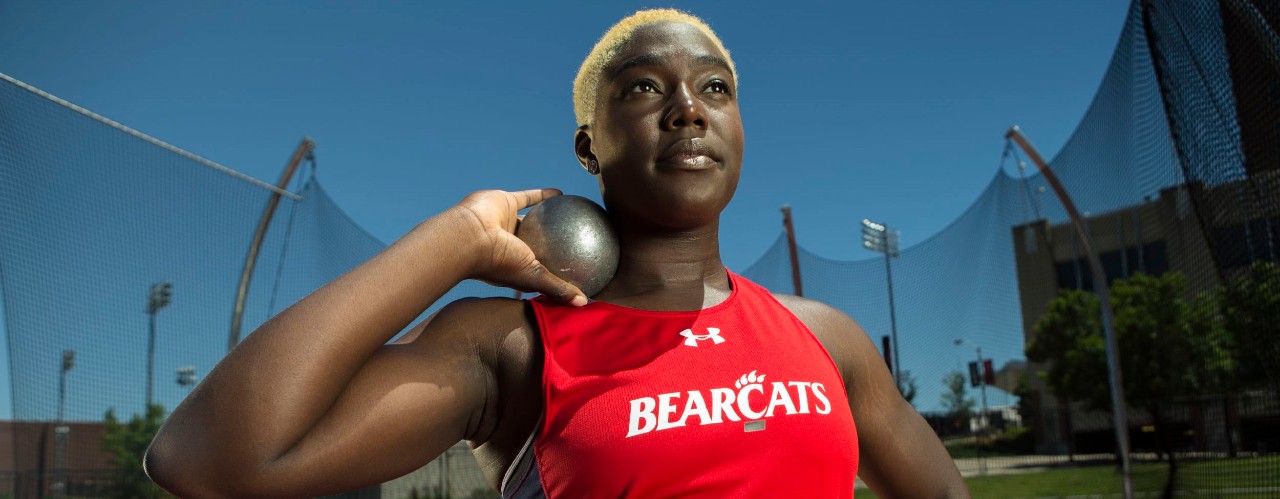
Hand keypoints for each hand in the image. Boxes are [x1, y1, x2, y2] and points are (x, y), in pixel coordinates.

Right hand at [451, 188, 586, 305]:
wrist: (468, 236)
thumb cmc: (498, 262)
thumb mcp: (533, 278)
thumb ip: (557, 288)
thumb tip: (585, 304)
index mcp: (515, 266)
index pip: (539, 272)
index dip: (554, 272)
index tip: (573, 272)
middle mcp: (510, 246)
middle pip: (536, 245)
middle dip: (551, 245)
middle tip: (574, 243)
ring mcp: (506, 224)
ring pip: (531, 220)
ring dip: (547, 218)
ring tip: (568, 217)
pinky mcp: (505, 203)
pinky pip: (528, 198)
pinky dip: (543, 195)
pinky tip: (562, 194)